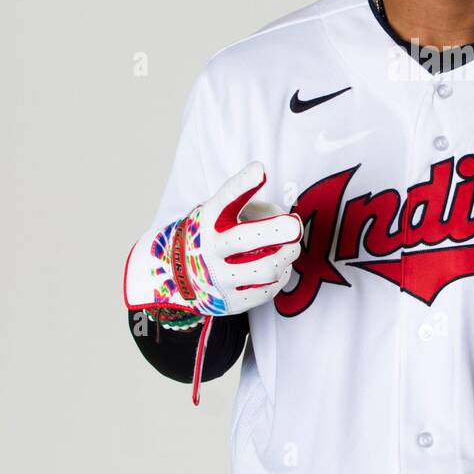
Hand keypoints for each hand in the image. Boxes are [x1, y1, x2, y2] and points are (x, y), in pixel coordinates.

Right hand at [128, 161, 302, 317]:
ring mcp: (218, 278)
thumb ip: (256, 210)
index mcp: (208, 219)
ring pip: (266, 268)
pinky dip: (281, 277)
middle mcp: (209, 248)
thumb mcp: (223, 213)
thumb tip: (287, 223)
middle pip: (244, 239)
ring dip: (288, 255)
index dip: (243, 184)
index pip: (225, 199)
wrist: (177, 275)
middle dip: (275, 230)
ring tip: (292, 248)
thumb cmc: (214, 234)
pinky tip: (281, 268)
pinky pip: (267, 292)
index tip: (260, 170)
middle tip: (295, 226)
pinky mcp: (230, 303)